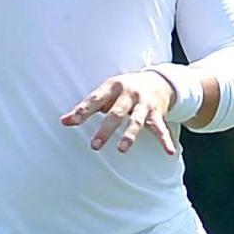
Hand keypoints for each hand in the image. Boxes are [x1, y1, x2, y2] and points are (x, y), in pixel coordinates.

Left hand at [60, 71, 176, 156]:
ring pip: (137, 121)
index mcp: (113, 87)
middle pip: (116, 113)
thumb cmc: (124, 89)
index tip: (71, 121)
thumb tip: (63, 121)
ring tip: (122, 149)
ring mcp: (144, 105)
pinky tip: (169, 153)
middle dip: (106, 129)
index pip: (95, 99)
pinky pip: (161, 129)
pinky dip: (165, 141)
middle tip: (95, 146)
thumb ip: (86, 108)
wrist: (159, 80)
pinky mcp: (157, 114)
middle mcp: (129, 94)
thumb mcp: (105, 93)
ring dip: (130, 135)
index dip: (84, 110)